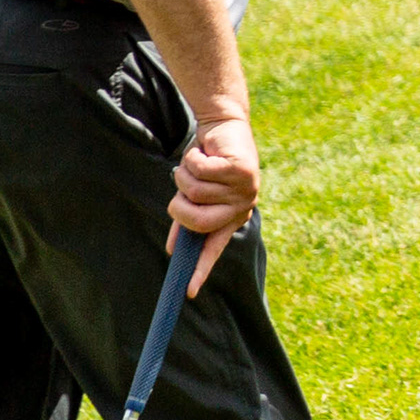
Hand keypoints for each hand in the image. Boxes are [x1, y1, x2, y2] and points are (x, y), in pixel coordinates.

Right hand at [168, 116, 259, 291]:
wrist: (223, 128)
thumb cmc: (208, 164)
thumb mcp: (194, 195)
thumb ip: (186, 220)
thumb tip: (174, 250)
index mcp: (231, 217)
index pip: (214, 248)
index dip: (200, 270)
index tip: (188, 292)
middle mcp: (241, 206)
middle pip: (197, 221)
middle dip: (179, 205)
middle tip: (181, 190)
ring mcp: (245, 188)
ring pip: (194, 193)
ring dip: (185, 174)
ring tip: (198, 164)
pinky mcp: (242, 169)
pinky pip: (201, 171)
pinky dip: (193, 159)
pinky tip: (204, 153)